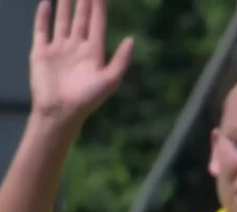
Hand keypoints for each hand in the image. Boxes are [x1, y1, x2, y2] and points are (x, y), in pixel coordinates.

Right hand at [30, 0, 133, 124]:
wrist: (60, 113)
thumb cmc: (86, 100)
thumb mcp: (109, 81)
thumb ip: (121, 61)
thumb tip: (131, 39)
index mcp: (93, 54)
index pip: (97, 23)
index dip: (99, 6)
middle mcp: (77, 49)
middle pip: (81, 18)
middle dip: (84, 0)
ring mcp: (59, 50)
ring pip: (63, 20)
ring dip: (65, 4)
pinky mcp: (42, 53)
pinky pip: (42, 29)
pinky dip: (43, 15)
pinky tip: (47, 2)